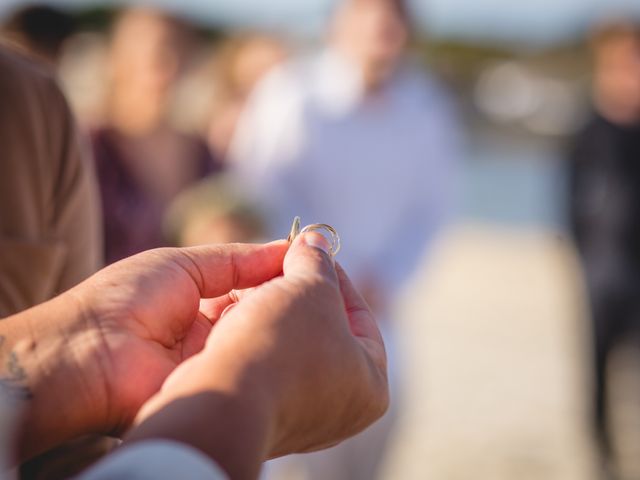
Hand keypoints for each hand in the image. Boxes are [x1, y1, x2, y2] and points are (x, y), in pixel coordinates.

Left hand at [6, 241, 287, 458]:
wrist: (85, 351)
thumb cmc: (124, 298)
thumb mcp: (186, 265)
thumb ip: (237, 260)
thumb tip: (286, 247)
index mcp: (201, 303)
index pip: (254, 288)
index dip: (280, 275)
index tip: (311, 263)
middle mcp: (213, 335)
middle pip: (262, 314)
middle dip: (284, 298)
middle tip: (316, 283)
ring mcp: (216, 362)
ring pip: (261, 339)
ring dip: (276, 319)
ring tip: (301, 300)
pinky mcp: (217, 388)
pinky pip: (250, 365)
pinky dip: (265, 346)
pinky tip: (283, 328)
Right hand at [127, 233, 388, 478]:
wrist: (221, 401)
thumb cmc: (280, 344)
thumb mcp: (310, 287)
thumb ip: (316, 261)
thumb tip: (316, 240)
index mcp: (371, 387)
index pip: (361, 317)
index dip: (333, 275)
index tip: (310, 250)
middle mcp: (341, 412)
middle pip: (324, 333)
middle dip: (299, 294)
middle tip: (283, 264)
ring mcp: (301, 421)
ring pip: (290, 349)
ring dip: (273, 314)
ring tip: (255, 288)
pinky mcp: (262, 419)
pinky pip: (265, 369)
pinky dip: (254, 341)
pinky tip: (237, 319)